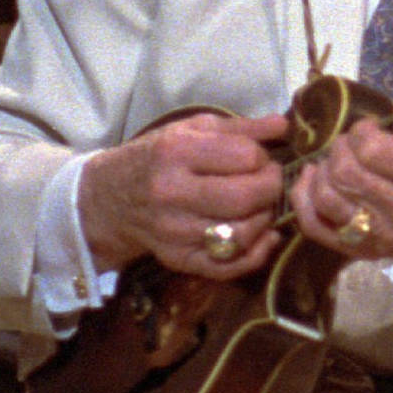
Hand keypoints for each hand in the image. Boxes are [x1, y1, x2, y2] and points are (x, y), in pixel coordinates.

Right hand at [78, 111, 285, 277]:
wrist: (108, 198)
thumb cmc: (157, 156)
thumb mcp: (192, 129)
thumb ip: (240, 128)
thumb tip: (283, 126)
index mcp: (176, 152)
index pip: (245, 157)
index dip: (264, 158)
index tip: (260, 159)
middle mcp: (171, 193)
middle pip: (245, 198)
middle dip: (272, 189)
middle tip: (270, 183)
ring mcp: (172, 231)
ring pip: (241, 234)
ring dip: (265, 220)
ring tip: (261, 206)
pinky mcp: (176, 259)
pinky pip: (227, 267)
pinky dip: (255, 255)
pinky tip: (264, 237)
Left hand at [291, 58, 392, 281]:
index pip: (373, 149)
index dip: (362, 132)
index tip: (369, 129)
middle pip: (346, 173)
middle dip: (339, 149)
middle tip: (349, 144)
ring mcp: (378, 237)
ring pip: (326, 197)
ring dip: (320, 171)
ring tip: (333, 161)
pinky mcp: (356, 252)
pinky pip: (314, 225)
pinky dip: (303, 198)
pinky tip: (311, 180)